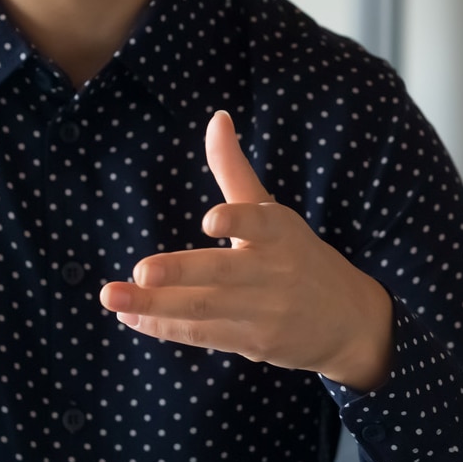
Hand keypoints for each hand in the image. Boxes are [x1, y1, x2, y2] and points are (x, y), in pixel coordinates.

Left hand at [99, 111, 393, 390]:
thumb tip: (216, 118)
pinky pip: (203, 335)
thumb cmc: (298, 256)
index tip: (210, 219)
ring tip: (112, 297)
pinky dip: (165, 327)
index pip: (259, 223)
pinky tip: (131, 318)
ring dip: (155, 306)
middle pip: (222, 273)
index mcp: (279, 232)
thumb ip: (235, 169)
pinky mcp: (253, 343)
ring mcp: (263, 312)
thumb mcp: (273, 213)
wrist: (349, 321)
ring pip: (204, 309)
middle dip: (180, 273)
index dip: (237, 221)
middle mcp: (272, 272)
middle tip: (141, 271)